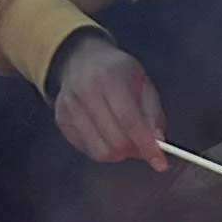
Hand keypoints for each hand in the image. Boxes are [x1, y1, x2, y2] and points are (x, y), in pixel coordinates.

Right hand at [52, 35, 167, 167]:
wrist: (82, 59)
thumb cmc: (119, 74)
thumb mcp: (144, 85)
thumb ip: (153, 115)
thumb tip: (159, 143)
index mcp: (110, 78)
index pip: (129, 121)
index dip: (146, 145)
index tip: (160, 163)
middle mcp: (85, 92)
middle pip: (115, 141)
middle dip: (134, 150)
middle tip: (143, 146)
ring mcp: (69, 107)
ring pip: (101, 151)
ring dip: (119, 153)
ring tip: (125, 139)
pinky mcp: (61, 120)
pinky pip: (88, 150)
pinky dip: (104, 149)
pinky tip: (108, 135)